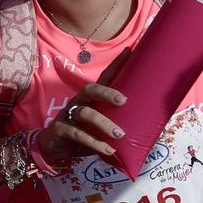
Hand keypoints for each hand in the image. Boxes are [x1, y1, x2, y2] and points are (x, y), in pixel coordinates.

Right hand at [37, 48, 130, 162]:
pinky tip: (107, 150)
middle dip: (107, 92)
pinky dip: (94, 142)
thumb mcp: (100, 129)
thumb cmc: (82, 135)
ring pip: (86, 113)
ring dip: (104, 123)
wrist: (53, 149)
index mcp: (91, 99)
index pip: (103, 79)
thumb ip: (117, 125)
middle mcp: (79, 102)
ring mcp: (67, 115)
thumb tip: (149, 130)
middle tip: (123, 101)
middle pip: (90, 90)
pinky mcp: (60, 129)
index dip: (115, 66)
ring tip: (119, 135)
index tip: (130, 51)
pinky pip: (77, 134)